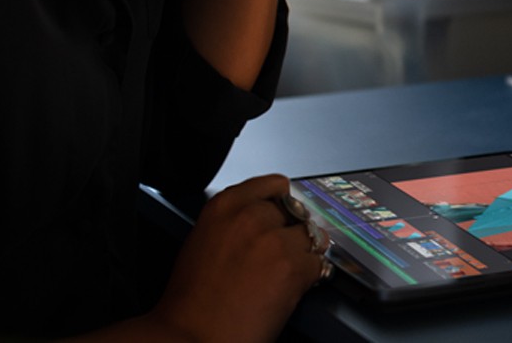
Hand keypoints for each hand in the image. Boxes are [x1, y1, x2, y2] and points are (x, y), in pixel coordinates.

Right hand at [148, 175, 327, 342]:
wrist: (195, 337)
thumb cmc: (192, 301)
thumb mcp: (205, 242)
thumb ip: (236, 223)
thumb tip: (263, 220)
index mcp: (225, 206)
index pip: (274, 184)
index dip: (283, 202)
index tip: (287, 212)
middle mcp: (251, 217)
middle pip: (296, 210)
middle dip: (292, 231)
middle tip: (282, 254)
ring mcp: (275, 241)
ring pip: (312, 235)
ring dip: (305, 252)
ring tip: (286, 273)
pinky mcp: (293, 268)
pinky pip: (319, 263)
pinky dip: (312, 276)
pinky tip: (292, 288)